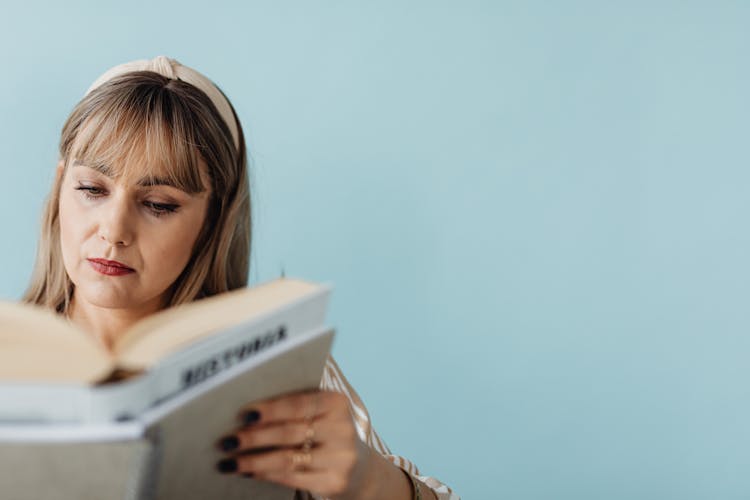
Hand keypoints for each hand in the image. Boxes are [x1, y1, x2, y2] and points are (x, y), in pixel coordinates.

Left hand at [214, 390, 376, 498]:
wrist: (358, 463)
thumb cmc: (325, 429)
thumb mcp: (319, 410)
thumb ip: (294, 405)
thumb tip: (246, 411)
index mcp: (337, 402)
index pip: (298, 404)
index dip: (269, 410)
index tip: (242, 414)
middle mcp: (342, 429)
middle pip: (289, 433)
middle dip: (253, 438)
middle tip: (226, 441)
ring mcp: (341, 458)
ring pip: (287, 459)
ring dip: (253, 461)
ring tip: (228, 462)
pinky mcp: (334, 482)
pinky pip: (292, 478)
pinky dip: (266, 475)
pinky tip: (248, 472)